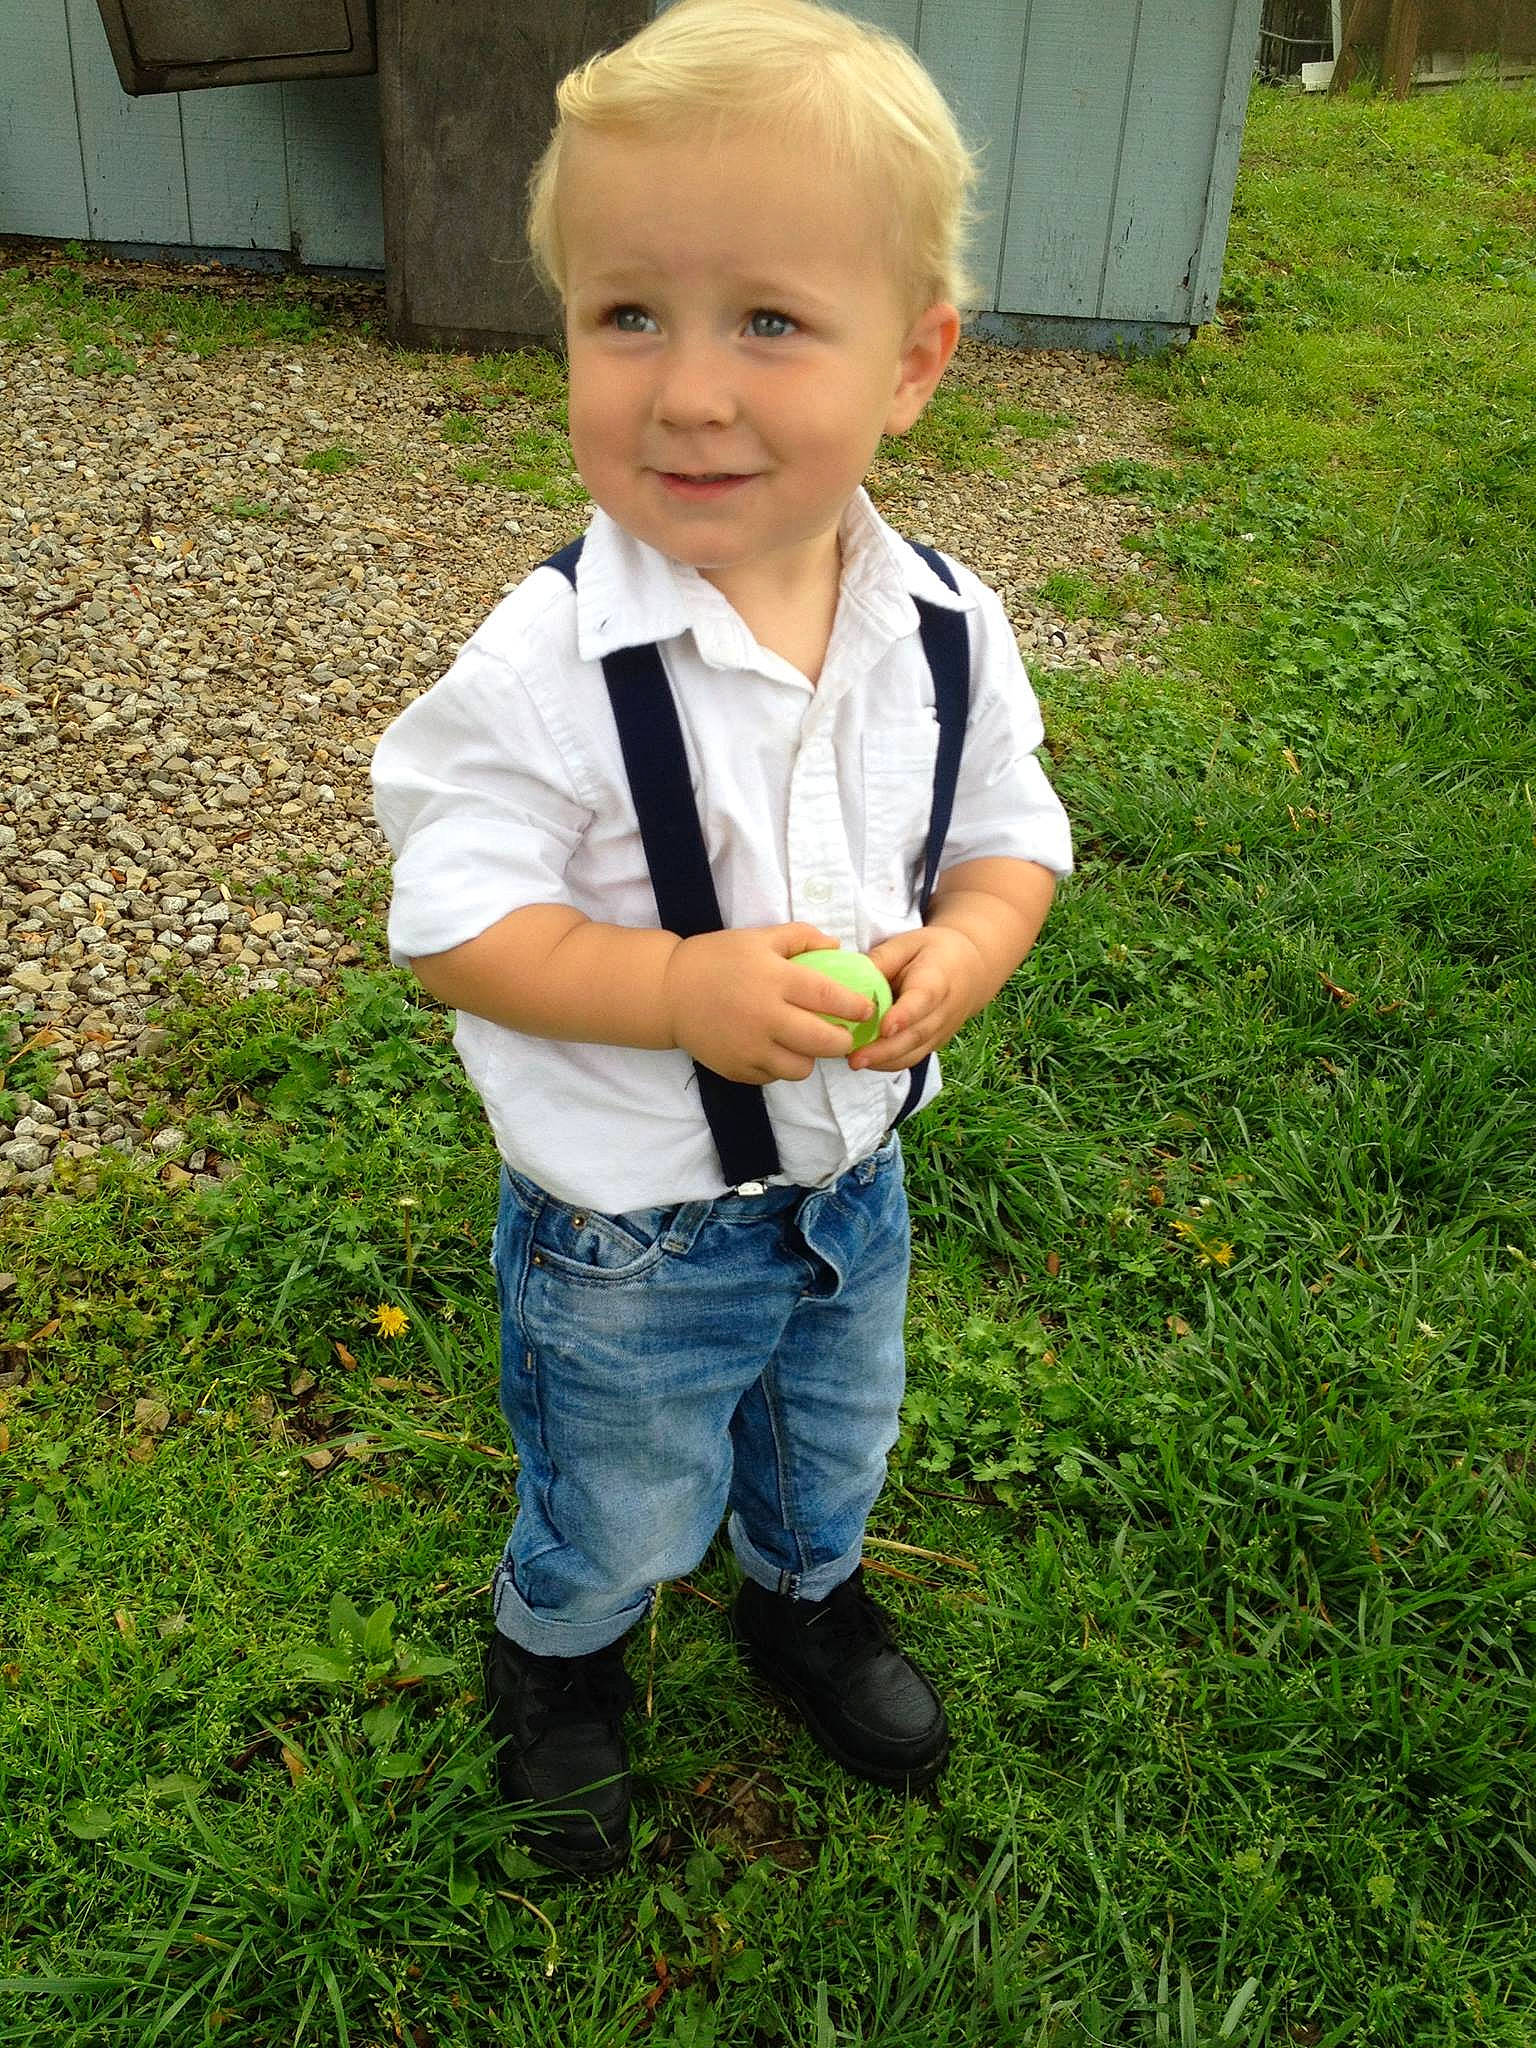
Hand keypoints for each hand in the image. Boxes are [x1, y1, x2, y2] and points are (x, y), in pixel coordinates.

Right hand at [663, 924, 878, 1081]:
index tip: (866, 1009)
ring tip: (803, 1042)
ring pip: (802, 1068)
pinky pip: (774, 1076)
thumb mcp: (758, 937)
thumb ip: (801, 937)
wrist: (668, 992)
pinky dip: (780, 1065)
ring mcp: (751, 1048)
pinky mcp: (737, 1069)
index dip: (856, 1007)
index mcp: (775, 980)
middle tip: (842, 1033)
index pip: (830, 999)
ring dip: (810, 1057)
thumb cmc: (716, 959)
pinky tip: (774, 1048)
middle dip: (843, 1040)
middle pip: (825, 1042)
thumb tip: (837, 947)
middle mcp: (766, 1017)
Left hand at [849, 925, 990, 1072]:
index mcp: (936, 980)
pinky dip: (889, 1063)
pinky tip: (866, 1061)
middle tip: (855, 1058)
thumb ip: (881, 960)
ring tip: (855, 1062)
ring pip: (914, 1053)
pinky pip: (912, 1057)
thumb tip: (851, 978)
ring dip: (883, 1062)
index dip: (904, 1016)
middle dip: (884, 1050)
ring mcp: (940, 1031)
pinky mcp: (934, 1043)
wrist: (972, 968)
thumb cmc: (934, 953)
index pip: (922, 1000)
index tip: (884, 1027)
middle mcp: (943, 1011)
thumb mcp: (907, 944)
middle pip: (915, 1035)